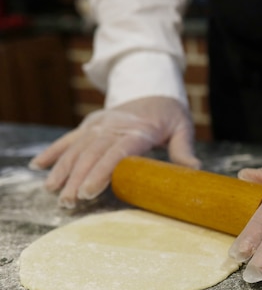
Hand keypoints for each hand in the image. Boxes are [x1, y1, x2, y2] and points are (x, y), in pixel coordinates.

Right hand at [29, 96, 199, 207]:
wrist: (153, 87)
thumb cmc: (170, 113)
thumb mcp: (183, 127)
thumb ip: (184, 149)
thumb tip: (195, 170)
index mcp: (137, 130)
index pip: (117, 153)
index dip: (101, 172)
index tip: (89, 192)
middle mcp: (113, 126)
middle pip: (91, 154)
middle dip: (77, 179)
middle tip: (69, 203)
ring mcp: (98, 124)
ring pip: (76, 148)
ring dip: (62, 170)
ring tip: (53, 192)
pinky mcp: (90, 125)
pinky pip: (68, 138)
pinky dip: (53, 152)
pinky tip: (38, 167)